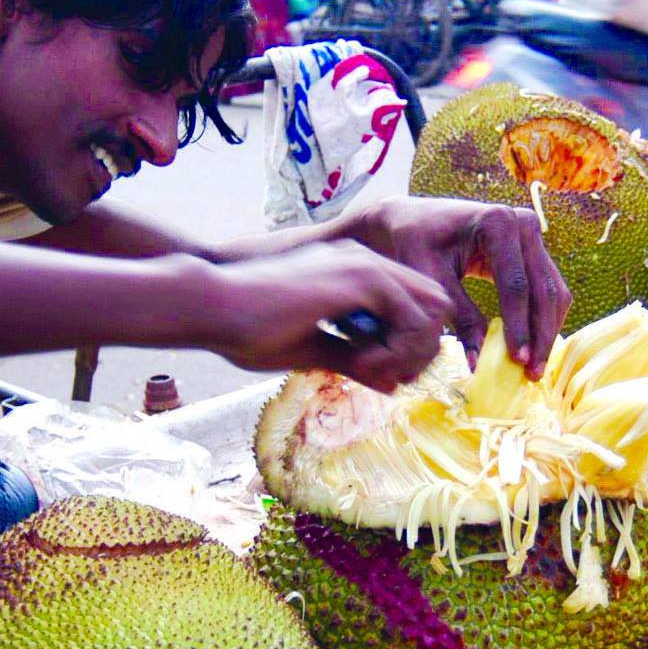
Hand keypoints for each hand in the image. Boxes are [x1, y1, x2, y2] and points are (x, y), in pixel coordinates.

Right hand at [175, 242, 453, 393]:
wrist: (215, 308)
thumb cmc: (248, 330)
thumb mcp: (313, 352)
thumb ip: (354, 362)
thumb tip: (392, 385)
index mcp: (353, 276)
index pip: (413, 308)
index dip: (411, 347)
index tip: (384, 375)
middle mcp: (365, 263)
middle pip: (433, 304)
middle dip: (421, 348)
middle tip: (390, 377)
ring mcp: (365, 265)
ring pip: (430, 310)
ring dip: (411, 351)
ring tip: (370, 371)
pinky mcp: (360, 276)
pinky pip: (411, 316)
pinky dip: (398, 349)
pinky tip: (362, 362)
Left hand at [343, 196, 570, 378]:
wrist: (416, 221)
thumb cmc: (415, 245)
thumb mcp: (431, 279)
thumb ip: (458, 316)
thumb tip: (478, 361)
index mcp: (498, 222)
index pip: (516, 285)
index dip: (518, 327)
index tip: (518, 361)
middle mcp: (523, 223)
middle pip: (543, 290)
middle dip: (540, 336)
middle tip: (532, 374)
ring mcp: (533, 234)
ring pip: (553, 292)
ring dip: (547, 331)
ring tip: (534, 368)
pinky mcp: (534, 249)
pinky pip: (548, 289)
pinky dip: (543, 320)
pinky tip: (533, 348)